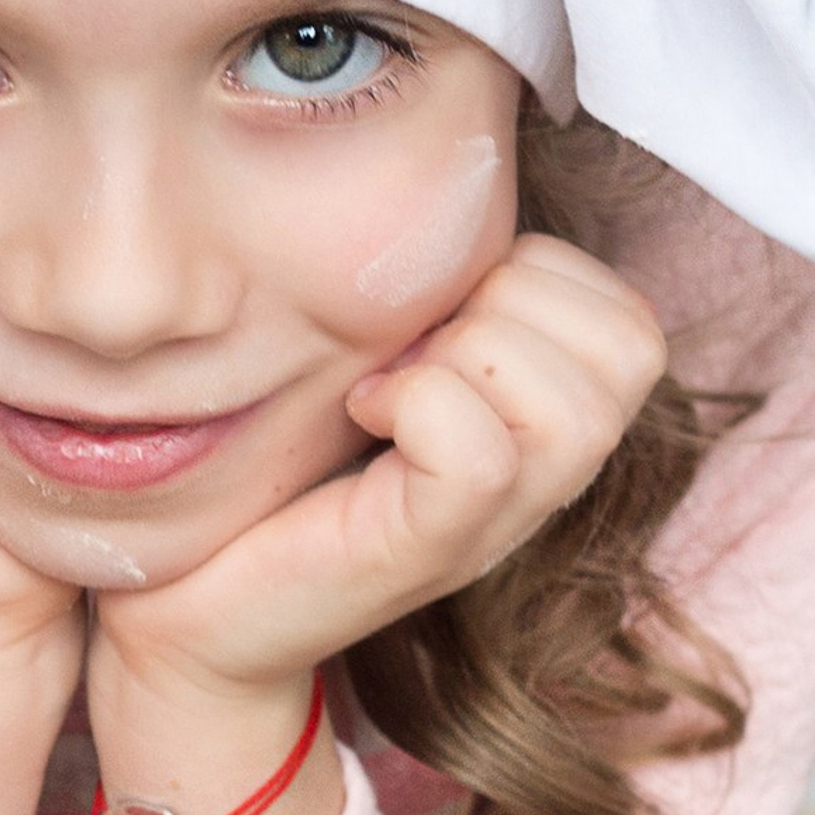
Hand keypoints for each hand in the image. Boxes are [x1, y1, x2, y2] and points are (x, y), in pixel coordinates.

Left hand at [92, 233, 668, 709]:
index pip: (630, 318)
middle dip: (514, 306)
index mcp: (541, 426)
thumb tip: (449, 201)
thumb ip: (439, 298)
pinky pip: (480, 455)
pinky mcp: (425, 552)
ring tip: (390, 382)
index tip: (434, 315)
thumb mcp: (378, 358)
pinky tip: (364, 412)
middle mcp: (540, 482)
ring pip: (574, 405)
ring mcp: (492, 525)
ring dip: (472, 356)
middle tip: (414, 345)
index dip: (540, 277)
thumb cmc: (271, 471)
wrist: (184, 613)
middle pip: (628, 348)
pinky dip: (421, 406)